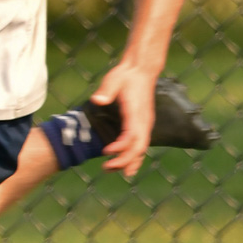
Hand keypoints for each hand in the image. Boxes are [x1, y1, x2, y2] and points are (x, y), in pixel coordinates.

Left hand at [92, 60, 157, 178]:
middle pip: (138, 146)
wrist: (142, 71)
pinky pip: (142, 144)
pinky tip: (127, 166)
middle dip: (125, 160)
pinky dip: (135, 156)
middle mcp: (144, 121)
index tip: (107, 152)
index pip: (132, 134)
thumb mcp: (114, 79)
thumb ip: (106, 90)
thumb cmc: (126, 76)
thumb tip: (97, 100)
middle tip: (106, 168)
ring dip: (130, 161)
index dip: (121, 146)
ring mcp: (146, 124)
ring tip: (115, 171)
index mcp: (136, 112)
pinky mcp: (144, 124)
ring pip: (142, 148)